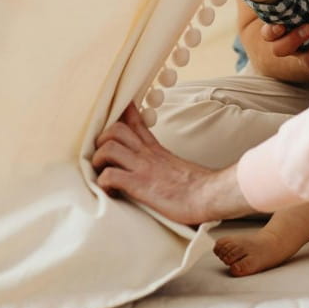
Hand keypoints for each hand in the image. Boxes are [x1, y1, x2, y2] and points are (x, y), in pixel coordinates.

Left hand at [93, 103, 251, 223]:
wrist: (210, 195)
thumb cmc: (199, 187)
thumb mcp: (180, 166)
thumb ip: (167, 163)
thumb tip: (163, 169)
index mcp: (156, 150)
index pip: (135, 123)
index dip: (120, 115)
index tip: (113, 113)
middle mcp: (147, 154)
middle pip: (115, 129)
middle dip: (101, 140)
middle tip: (102, 157)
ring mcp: (142, 167)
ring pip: (108, 147)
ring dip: (98, 160)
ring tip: (102, 174)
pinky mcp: (139, 184)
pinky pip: (109, 176)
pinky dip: (102, 183)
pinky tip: (109, 192)